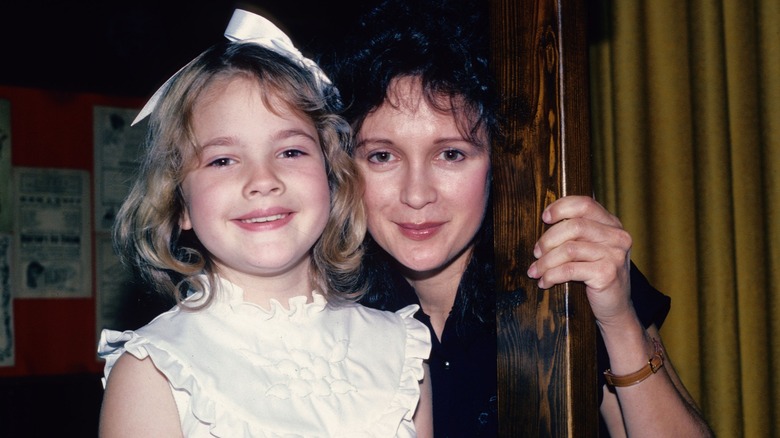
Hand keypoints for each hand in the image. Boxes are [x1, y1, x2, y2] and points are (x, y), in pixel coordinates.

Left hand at [526, 195, 633, 326]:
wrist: (616, 308)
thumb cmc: (597, 276)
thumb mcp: (592, 249)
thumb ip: (578, 233)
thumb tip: (546, 218)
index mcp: (612, 225)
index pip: (585, 204)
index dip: (561, 207)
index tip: (544, 217)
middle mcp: (617, 237)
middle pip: (573, 226)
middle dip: (548, 240)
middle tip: (536, 253)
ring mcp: (614, 255)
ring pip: (568, 249)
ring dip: (545, 261)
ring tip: (535, 271)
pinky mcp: (607, 274)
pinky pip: (569, 270)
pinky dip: (551, 276)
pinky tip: (544, 282)